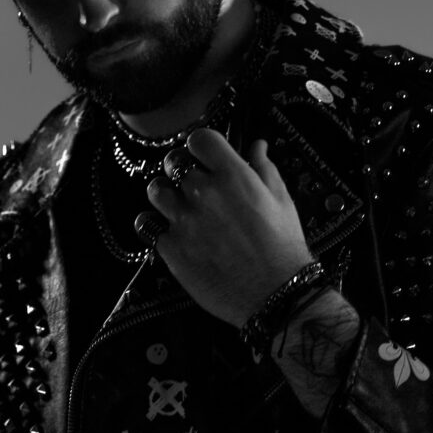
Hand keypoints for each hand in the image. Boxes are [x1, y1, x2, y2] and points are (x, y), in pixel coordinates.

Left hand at [144, 129, 314, 328]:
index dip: (199, 146)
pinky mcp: (171, 249)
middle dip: (182, 171)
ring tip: (177, 207)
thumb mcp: (281, 200)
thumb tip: (257, 147)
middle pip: (173, 163)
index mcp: (232, 175)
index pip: (199, 139)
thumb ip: (264, 168)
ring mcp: (184, 221)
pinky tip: (174, 235)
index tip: (203, 156)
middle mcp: (203, 193)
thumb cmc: (282, 248)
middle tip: (191, 185)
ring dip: (165, 195)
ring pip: (156, 192)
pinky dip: (159, 230)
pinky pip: (150, 228)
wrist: (275, 293)